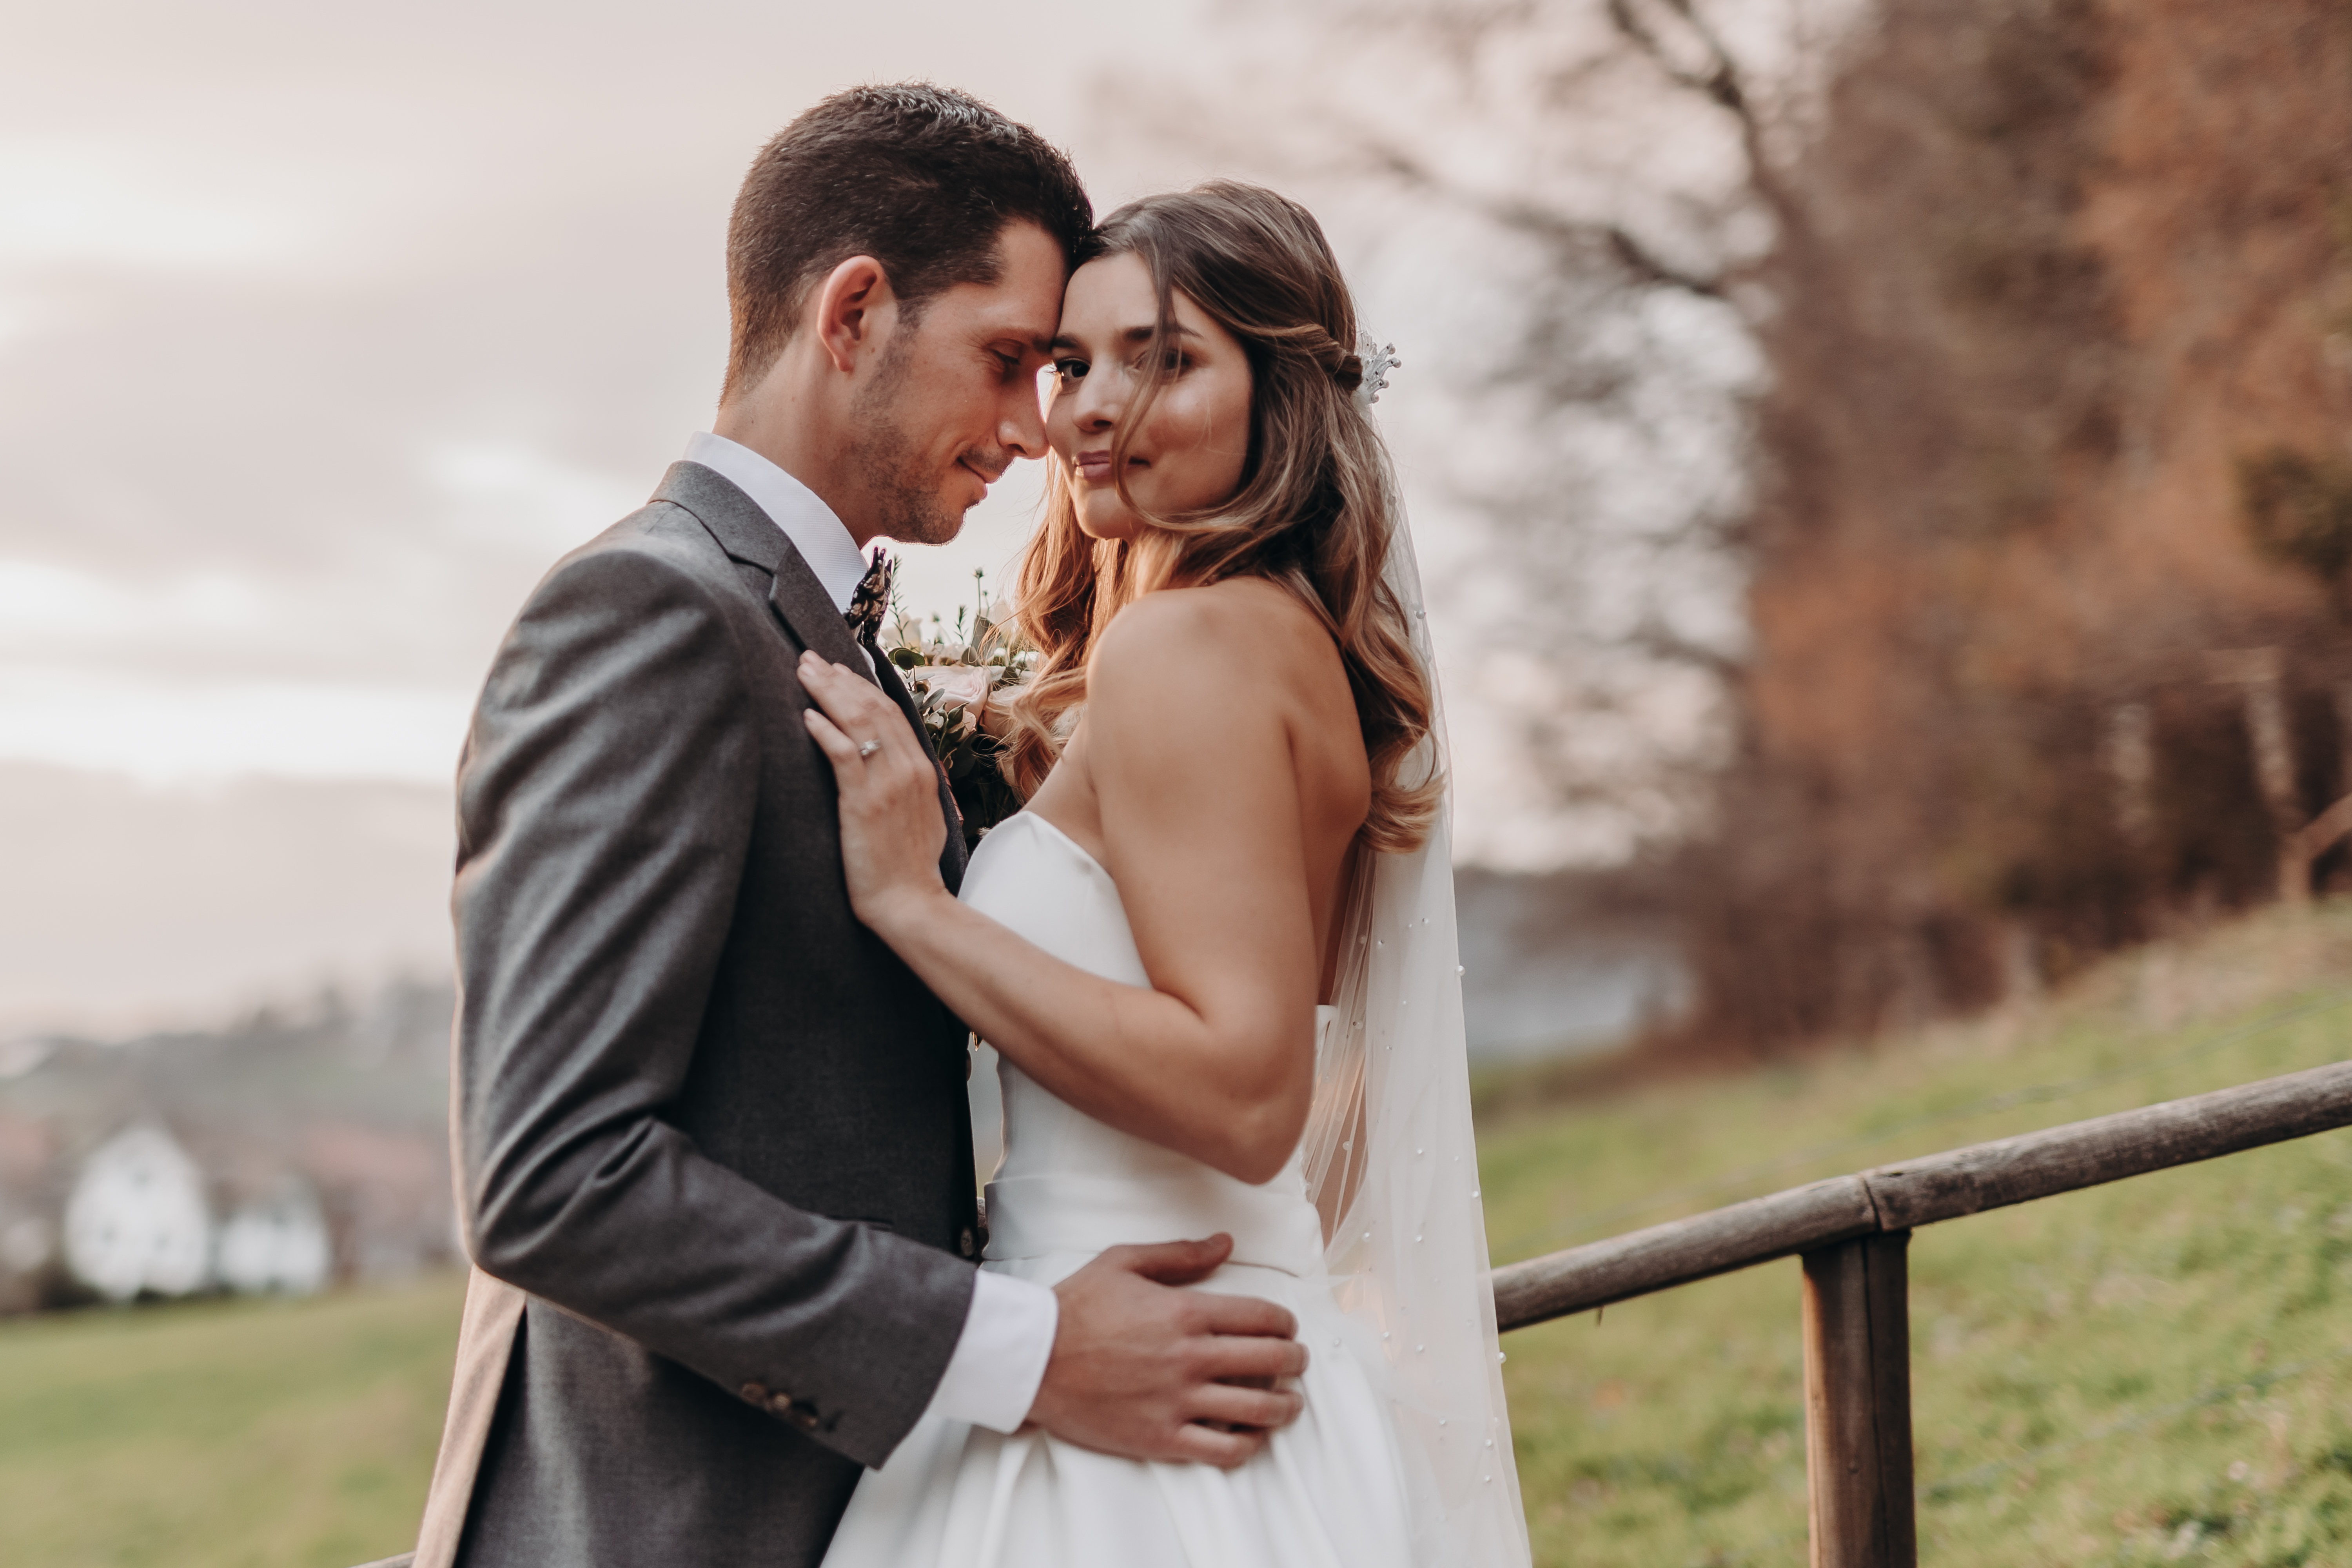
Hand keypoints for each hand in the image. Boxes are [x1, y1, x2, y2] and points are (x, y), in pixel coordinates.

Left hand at [798, 652, 950, 930]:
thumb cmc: (907, 866)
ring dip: (828, 694)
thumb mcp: (920, 816)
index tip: (836, 670)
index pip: (890, 712)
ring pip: (858, 723)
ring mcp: (888, 784)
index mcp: (921, 770)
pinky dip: (825, 732)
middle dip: (838, 679)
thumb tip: (890, 766)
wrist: (909, 902)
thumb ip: (908, 785)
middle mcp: (908, 769)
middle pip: (872, 708)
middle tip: (809, 659)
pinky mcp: (864, 803)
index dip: (861, 686)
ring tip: (802, 674)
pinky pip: (844, 756)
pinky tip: (806, 717)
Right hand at [1025, 1234, 1309, 1468]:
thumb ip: (1181, 1254)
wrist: (1031, 1359)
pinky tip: (1252, 1435)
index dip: (1286, 1322)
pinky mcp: (1162, 1439)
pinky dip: (1250, 1444)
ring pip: (1259, 1409)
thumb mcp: (1124, 1262)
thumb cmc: (1075, 1307)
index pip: (1263, 1317)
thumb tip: (1226, 1243)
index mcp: (1186, 1312)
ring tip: (1288, 1401)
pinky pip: (1225, 1450)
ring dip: (1285, 1405)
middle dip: (1295, 1359)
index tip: (1287, 1326)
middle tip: (1296, 1360)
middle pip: (1272, 1361)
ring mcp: (1178, 1402)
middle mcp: (1190, 1358)